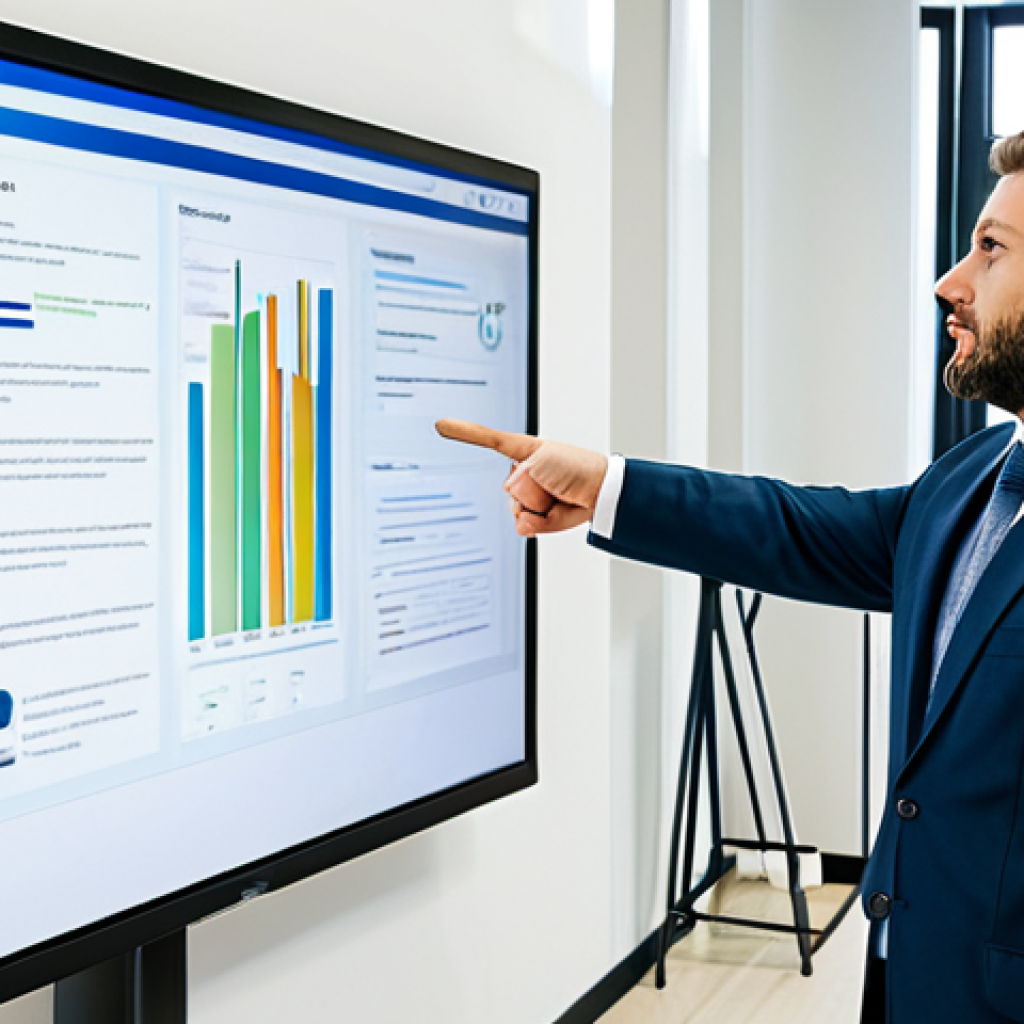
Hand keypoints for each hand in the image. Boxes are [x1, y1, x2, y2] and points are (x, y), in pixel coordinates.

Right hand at [435, 420, 607, 536]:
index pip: (488, 439)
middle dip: (530, 490)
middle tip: (552, 483)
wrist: (600, 493)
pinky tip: (550, 514)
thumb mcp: (542, 461)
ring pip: (515, 509)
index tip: (441, 425)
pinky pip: (522, 525)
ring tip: (556, 497)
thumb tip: (517, 500)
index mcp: (523, 451)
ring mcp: (529, 496)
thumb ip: (519, 477)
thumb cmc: (577, 468)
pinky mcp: (536, 516)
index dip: (465, 432)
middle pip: (508, 487)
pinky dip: (535, 523)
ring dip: (536, 507)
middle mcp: (523, 473)